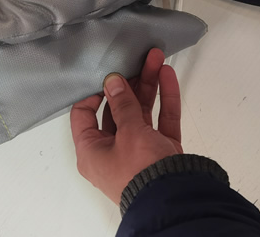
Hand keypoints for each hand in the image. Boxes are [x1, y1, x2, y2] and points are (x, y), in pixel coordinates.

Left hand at [69, 48, 182, 203]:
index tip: (107, 73)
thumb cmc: (141, 173)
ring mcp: (139, 151)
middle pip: (117, 110)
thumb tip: (112, 81)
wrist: (176, 199)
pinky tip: (167, 76)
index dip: (94, 91)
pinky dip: (165, 99)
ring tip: (156, 59)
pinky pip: (161, 120)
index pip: (84, 115)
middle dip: (130, 82)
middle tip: (137, 59)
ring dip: (149, 85)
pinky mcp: (161, 151)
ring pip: (142, 111)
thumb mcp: (128, 132)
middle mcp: (113, 151)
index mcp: (92, 151)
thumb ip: (122, 103)